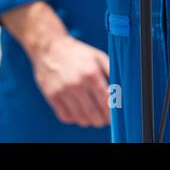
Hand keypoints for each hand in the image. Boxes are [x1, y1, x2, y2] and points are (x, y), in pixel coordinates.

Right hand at [2, 1, 110, 127]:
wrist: (49, 47)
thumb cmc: (78, 53)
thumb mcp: (98, 57)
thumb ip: (111, 73)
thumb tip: (120, 92)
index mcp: (91, 73)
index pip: (106, 102)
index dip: (113, 113)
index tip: (115, 115)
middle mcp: (76, 84)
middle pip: (94, 115)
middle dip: (102, 120)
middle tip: (105, 118)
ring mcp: (62, 92)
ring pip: (80, 119)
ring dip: (89, 121)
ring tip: (93, 115)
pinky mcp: (51, 97)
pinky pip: (66, 117)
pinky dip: (74, 118)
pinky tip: (78, 111)